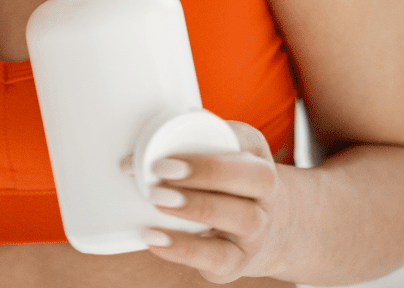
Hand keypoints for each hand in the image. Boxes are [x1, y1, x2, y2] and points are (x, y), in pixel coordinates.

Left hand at [140, 122, 282, 282]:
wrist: (264, 227)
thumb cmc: (229, 181)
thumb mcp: (224, 154)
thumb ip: (193, 142)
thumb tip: (137, 149)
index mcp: (258, 160)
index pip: (244, 148)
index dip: (205, 156)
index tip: (162, 160)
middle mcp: (266, 196)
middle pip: (254, 181)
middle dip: (205, 176)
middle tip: (160, 177)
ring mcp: (257, 232)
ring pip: (243, 219)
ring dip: (196, 208)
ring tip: (157, 202)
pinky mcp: (239, 261)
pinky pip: (220, 259)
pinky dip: (186, 250)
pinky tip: (156, 239)